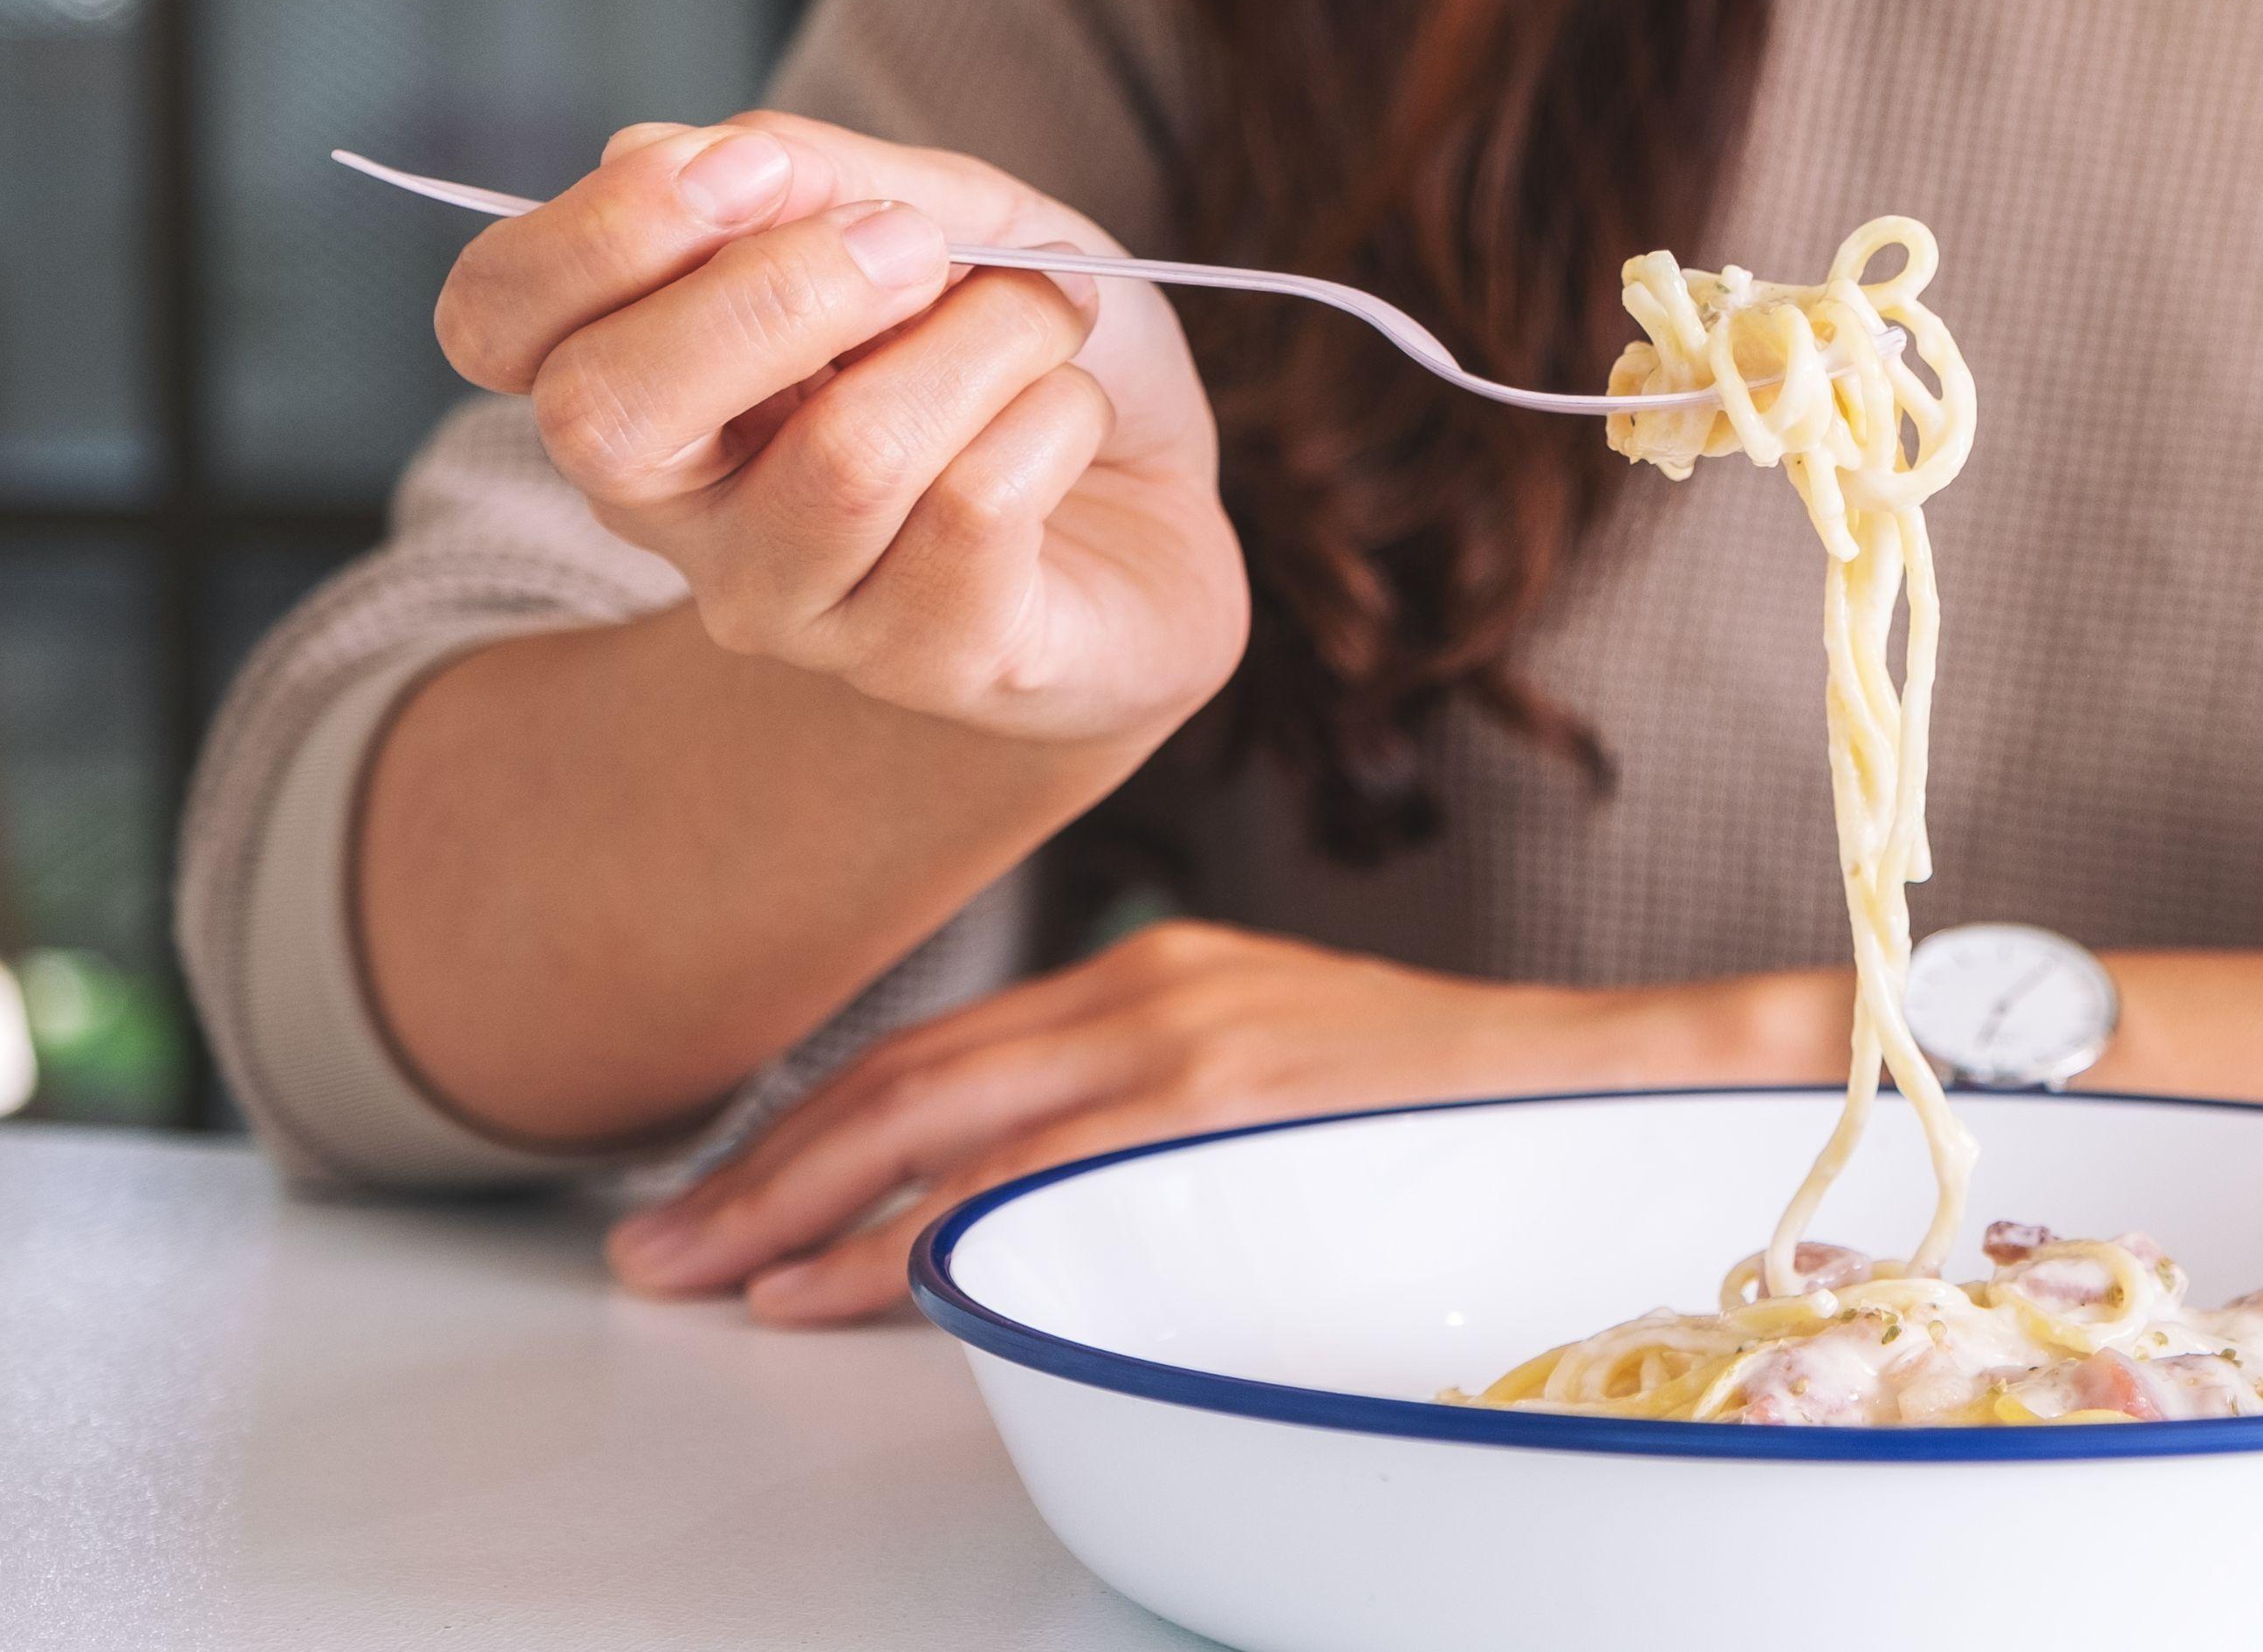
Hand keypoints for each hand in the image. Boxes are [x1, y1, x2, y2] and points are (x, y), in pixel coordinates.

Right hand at [433, 111, 1241, 745]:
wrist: (1158, 500)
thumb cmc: (1014, 347)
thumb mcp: (940, 215)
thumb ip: (822, 177)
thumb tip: (671, 148)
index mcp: (640, 372)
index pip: (494, 317)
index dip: (604, 230)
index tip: (760, 169)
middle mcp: (677, 507)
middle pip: (604, 414)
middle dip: (781, 292)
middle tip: (918, 246)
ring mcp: (788, 601)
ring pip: (845, 456)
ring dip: (986, 338)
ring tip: (1049, 319)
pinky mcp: (925, 661)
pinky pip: (977, 510)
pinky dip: (1058, 413)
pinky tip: (1071, 417)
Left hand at [603, 919, 1805, 1325]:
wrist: (1602, 1079)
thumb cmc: (1443, 1111)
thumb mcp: (1268, 1083)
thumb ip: (1142, 1121)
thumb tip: (998, 1221)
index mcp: (1150, 977)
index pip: (931, 1056)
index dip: (802, 1133)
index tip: (713, 1206)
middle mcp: (1149, 991)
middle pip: (904, 1082)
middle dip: (763, 1174)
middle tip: (660, 1252)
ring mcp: (1186, 1043)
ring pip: (946, 1125)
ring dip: (809, 1212)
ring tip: (719, 1280)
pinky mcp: (1226, 1104)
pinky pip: (1041, 1178)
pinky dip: (928, 1235)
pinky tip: (858, 1284)